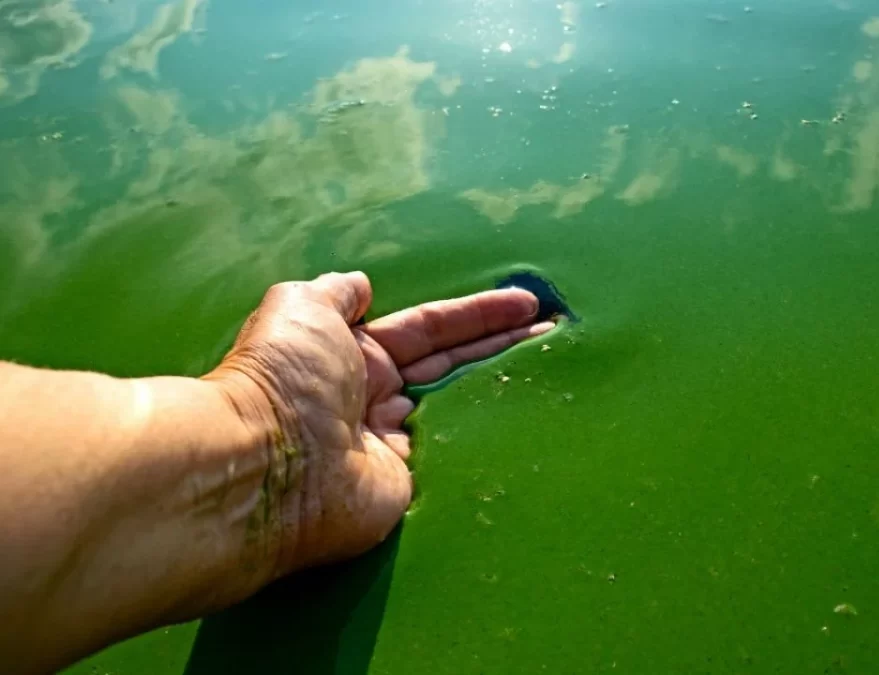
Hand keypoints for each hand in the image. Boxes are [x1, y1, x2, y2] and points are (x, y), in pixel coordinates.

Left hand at [209, 272, 552, 580]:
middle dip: (502, 345)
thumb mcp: (301, 307)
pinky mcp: (406, 484)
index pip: (430, 328)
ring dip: (501, 386)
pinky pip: (453, 454)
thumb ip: (334, 292)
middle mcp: (374, 396)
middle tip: (555, 330)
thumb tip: (359, 284)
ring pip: (458, 407)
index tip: (525, 303)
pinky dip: (486, 438)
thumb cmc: (284, 377)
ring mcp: (392, 444)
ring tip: (553, 366)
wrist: (268, 467)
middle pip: (452, 364)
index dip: (478, 315)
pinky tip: (525, 422)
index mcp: (353, 353)